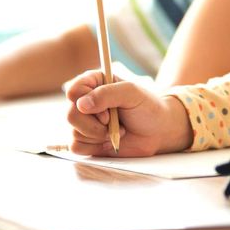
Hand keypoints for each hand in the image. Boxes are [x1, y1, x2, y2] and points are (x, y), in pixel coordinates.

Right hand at [65, 69, 193, 156]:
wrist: (158, 131)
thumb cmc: (147, 107)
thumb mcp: (132, 93)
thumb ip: (107, 94)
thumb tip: (80, 104)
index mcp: (94, 83)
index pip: (73, 91)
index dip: (87, 104)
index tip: (108, 113)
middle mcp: (85, 101)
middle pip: (70, 115)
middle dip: (94, 125)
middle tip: (113, 123)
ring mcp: (85, 121)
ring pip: (74, 132)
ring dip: (98, 136)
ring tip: (117, 130)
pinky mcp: (87, 140)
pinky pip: (76, 147)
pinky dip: (94, 146)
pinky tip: (109, 141)